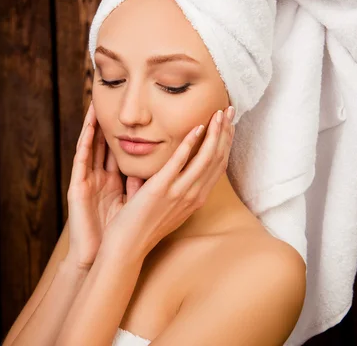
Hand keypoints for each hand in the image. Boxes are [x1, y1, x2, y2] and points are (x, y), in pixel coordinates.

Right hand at [65, 101, 133, 268]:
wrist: (102, 255)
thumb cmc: (118, 231)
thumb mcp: (134, 202)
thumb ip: (141, 183)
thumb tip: (161, 168)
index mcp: (114, 179)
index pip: (123, 147)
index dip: (130, 129)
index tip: (141, 109)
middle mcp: (100, 175)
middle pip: (108, 141)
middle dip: (113, 120)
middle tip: (120, 94)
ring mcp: (88, 177)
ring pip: (93, 142)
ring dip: (95, 121)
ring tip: (99, 98)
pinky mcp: (77, 184)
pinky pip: (82, 155)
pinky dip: (86, 138)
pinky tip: (90, 122)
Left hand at [102, 106, 235, 260]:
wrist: (128, 246)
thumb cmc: (143, 226)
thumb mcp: (168, 206)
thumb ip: (175, 186)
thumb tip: (174, 167)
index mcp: (196, 198)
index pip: (218, 166)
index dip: (226, 143)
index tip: (229, 124)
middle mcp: (193, 195)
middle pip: (217, 159)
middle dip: (225, 133)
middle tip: (228, 110)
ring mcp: (179, 193)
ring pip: (205, 158)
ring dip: (214, 133)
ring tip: (218, 113)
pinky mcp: (161, 189)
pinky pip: (179, 163)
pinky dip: (190, 144)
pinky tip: (196, 128)